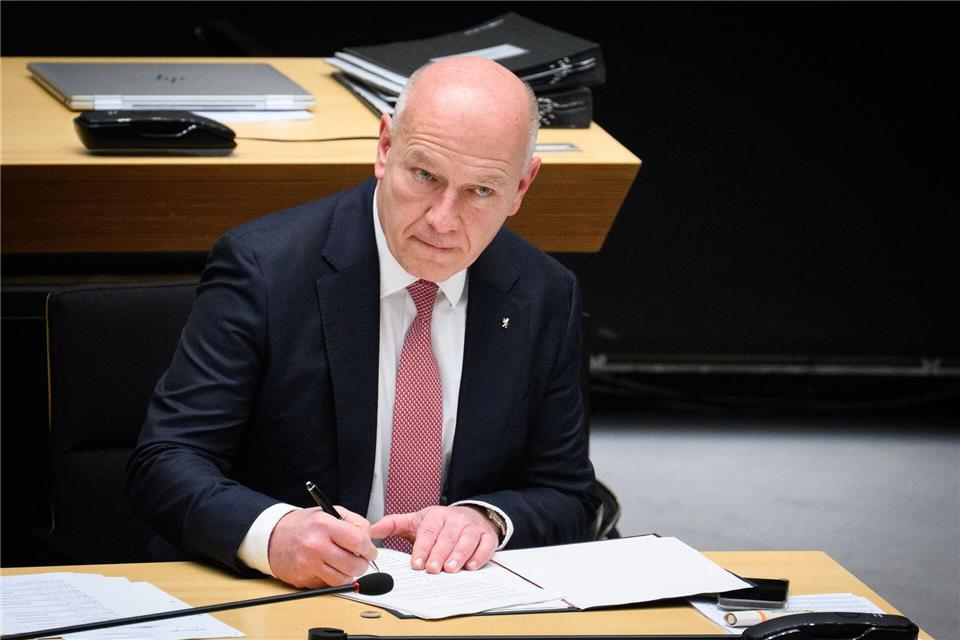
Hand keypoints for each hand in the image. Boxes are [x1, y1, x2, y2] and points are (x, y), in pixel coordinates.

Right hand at [267, 506, 376, 587]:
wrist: (273, 537)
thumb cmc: (305, 525)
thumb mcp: (330, 512)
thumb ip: (354, 523)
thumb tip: (371, 539)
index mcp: (324, 525)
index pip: (358, 541)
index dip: (369, 548)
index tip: (370, 551)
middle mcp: (316, 545)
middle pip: (353, 564)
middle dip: (363, 564)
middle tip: (362, 560)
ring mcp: (309, 564)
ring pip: (343, 579)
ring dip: (351, 575)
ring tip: (348, 565)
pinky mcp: (304, 579)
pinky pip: (329, 585)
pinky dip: (336, 579)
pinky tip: (333, 569)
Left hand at [371, 505, 498, 573]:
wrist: (472, 514)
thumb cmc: (441, 523)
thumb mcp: (417, 521)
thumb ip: (394, 525)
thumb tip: (371, 530)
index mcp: (436, 516)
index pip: (428, 532)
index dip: (422, 548)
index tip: (417, 563)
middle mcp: (455, 520)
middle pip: (447, 538)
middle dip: (439, 554)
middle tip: (433, 569)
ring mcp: (472, 528)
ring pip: (466, 541)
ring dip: (459, 555)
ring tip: (451, 569)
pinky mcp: (487, 536)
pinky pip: (485, 545)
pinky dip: (480, 556)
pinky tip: (472, 566)